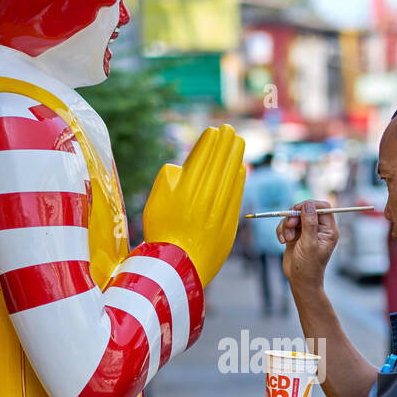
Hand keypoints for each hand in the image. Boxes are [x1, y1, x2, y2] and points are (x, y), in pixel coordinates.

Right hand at [143, 125, 245, 285]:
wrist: (177, 265)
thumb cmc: (161, 231)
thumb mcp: (156, 199)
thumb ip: (169, 178)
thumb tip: (184, 166)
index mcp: (186, 187)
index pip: (203, 157)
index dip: (210, 142)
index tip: (215, 131)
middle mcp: (206, 195)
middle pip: (220, 163)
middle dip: (226, 144)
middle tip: (231, 131)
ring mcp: (220, 209)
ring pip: (231, 176)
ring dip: (235, 157)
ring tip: (239, 143)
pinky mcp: (229, 223)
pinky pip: (237, 195)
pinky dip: (239, 180)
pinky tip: (240, 169)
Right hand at [277, 200, 337, 294]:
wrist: (299, 281)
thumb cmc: (309, 266)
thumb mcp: (309, 244)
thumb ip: (309, 224)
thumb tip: (308, 205)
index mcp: (328, 230)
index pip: (323, 207)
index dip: (310, 205)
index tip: (298, 209)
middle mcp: (319, 229)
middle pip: (306, 209)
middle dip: (295, 216)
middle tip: (290, 225)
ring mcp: (306, 231)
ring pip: (294, 217)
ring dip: (287, 225)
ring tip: (287, 239)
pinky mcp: (296, 235)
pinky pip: (286, 225)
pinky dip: (282, 230)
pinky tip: (282, 241)